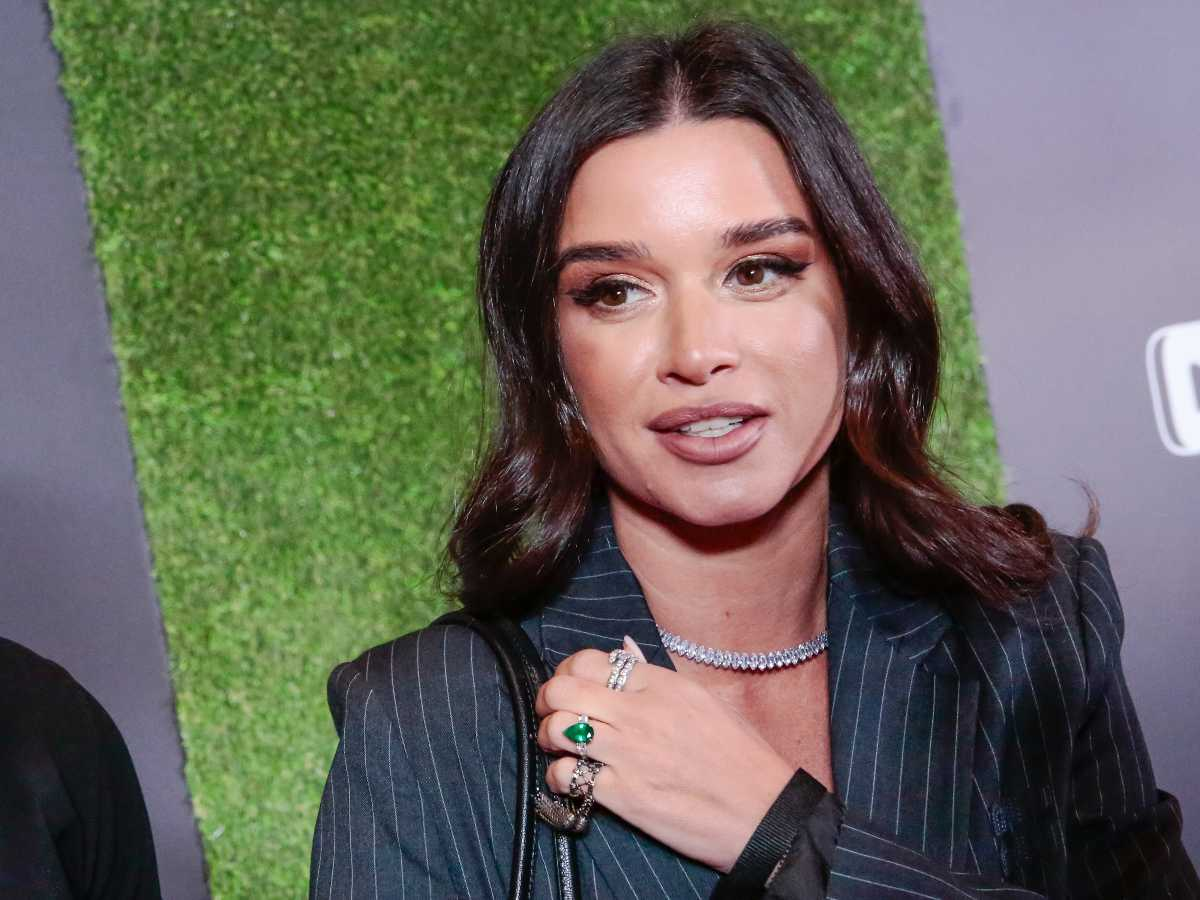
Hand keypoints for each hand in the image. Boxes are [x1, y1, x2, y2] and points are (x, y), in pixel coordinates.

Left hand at [533, 636, 795, 873]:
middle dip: (548, 698)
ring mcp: (629, 754)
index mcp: (661, 685)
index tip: (572, 685)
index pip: (589, 661)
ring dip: (549, 735)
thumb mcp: (704, 700)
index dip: (569, 671)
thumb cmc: (741, 756)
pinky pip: (566, 776)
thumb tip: (622, 651)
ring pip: (558, 728)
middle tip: (552, 711)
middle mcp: (640, 713)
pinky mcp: (624, 796)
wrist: (764, 812)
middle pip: (563, 689)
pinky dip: (559, 776)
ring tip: (560, 745)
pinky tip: (574, 778)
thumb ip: (656, 677)